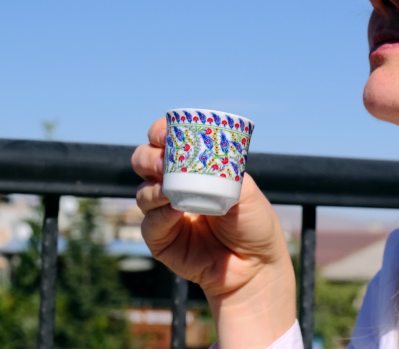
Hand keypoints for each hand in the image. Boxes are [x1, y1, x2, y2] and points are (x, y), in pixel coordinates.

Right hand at [134, 117, 295, 347]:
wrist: (256, 266)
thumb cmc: (253, 223)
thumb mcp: (245, 190)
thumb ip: (225, 170)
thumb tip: (206, 154)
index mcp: (192, 168)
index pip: (166, 143)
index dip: (159, 133)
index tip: (163, 133)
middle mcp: (174, 187)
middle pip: (143, 162)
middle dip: (148, 158)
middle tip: (162, 163)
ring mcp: (165, 213)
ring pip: (142, 193)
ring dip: (152, 188)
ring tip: (169, 191)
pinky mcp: (162, 240)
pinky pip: (150, 225)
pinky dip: (159, 216)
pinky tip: (174, 213)